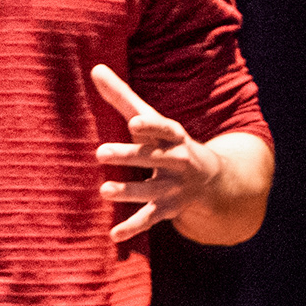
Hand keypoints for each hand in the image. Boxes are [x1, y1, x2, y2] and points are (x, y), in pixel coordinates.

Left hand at [92, 65, 218, 243]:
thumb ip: (123, 98)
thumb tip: (95, 68)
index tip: (134, 122)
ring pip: (151, 191)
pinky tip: (114, 236)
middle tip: (100, 152)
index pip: (163, 128)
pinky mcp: (168, 209)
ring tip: (104, 191)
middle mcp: (177, 161)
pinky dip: (133, 228)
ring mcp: (174, 187)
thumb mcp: (151, 120)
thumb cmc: (168, 142)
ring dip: (129, 192)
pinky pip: (150, 220)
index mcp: (173, 136)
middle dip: (129, 156)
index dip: (150, 125)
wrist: (211, 181)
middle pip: (154, 158)